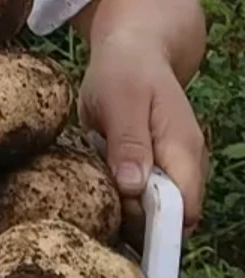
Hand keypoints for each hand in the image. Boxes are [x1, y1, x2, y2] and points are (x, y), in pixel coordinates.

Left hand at [79, 32, 208, 237]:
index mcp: (183, 151)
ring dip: (122, 211)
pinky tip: (96, 187)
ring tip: (93, 194)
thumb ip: (129, 144)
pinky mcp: (149, 168)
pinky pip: (136, 197)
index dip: (154, 226)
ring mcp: (168, 168)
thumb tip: (134, 187)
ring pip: (150, 211)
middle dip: (132, 222)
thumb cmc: (126, 72)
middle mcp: (183, 166)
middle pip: (166, 218)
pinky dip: (117, 198)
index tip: (118, 220)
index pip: (183, 210)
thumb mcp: (122, 101)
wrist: (132, 51)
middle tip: (96, 203)